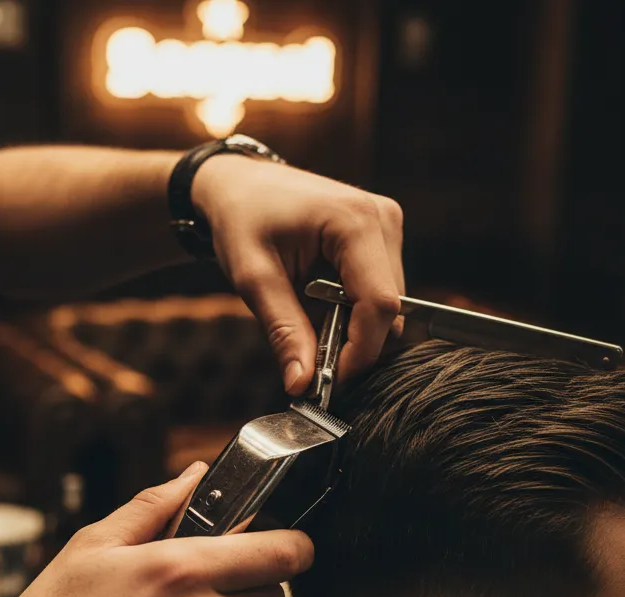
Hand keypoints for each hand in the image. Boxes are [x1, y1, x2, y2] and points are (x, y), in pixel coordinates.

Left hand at [192, 154, 405, 394]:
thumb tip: (302, 385)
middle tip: (311, 361)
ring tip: (308, 323)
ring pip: (387, 303)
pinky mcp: (382, 234)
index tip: (326, 380)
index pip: (379, 304)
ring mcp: (387, 224)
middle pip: (388, 307)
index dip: (358, 351)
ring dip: (352, 327)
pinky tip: (319, 304)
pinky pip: (379, 289)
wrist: (237, 183)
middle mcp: (382, 218)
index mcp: (355, 221)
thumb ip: (283, 331)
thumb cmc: (240, 218)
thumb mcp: (253, 278)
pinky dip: (352, 310)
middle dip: (354, 343)